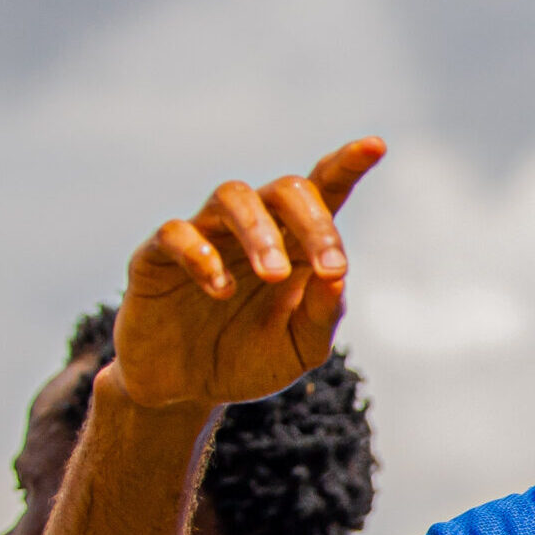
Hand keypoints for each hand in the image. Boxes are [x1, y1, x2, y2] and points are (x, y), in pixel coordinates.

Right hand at [113, 138, 384, 410]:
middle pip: (286, 189)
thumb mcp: (299, 347)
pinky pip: (177, 233)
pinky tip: (220, 290)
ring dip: (260, 231)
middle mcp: (253, 228)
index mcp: (296, 244)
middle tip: (329, 269)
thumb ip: (322, 314)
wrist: (187, 389)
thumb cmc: (251, 359)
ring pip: (231, 196)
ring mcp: (206, 235)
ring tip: (271, 275)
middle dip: (314, 222)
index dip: (347, 164)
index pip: (324, 191)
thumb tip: (337, 277)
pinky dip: (202, 255)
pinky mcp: (158, 256)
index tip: (375, 145)